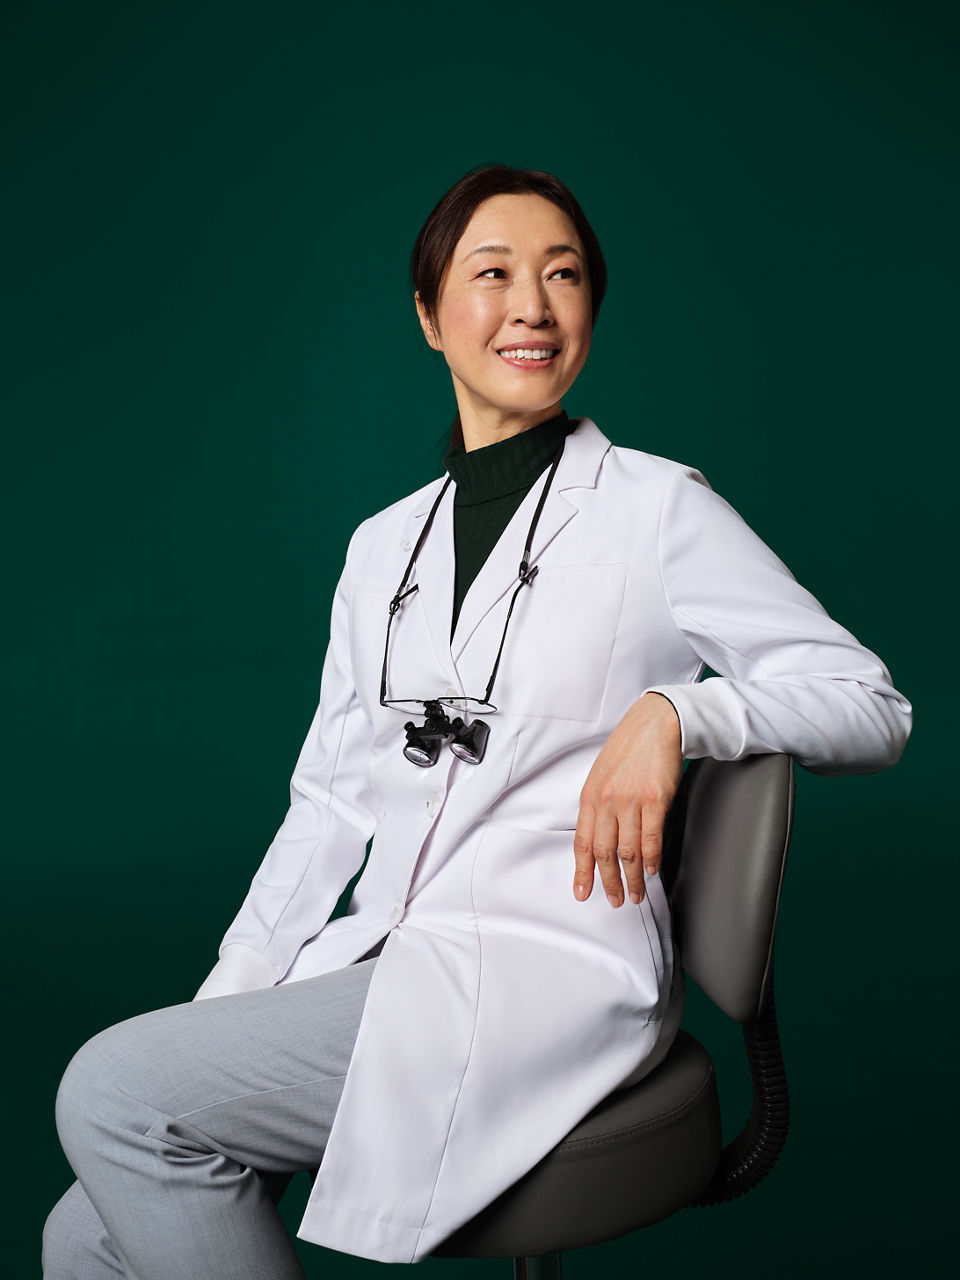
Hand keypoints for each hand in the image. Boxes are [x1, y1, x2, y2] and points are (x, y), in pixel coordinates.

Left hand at [573, 693, 682, 905]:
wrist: (656, 724)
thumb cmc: (630, 747)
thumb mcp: (602, 774)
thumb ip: (598, 804)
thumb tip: (598, 836)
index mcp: (590, 795)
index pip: (582, 842)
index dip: (582, 871)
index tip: (582, 892)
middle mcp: (607, 800)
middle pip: (604, 852)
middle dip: (608, 882)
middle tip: (614, 900)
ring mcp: (631, 801)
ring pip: (628, 851)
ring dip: (631, 879)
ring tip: (636, 893)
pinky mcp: (655, 800)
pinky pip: (651, 838)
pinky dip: (650, 860)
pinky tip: (650, 870)